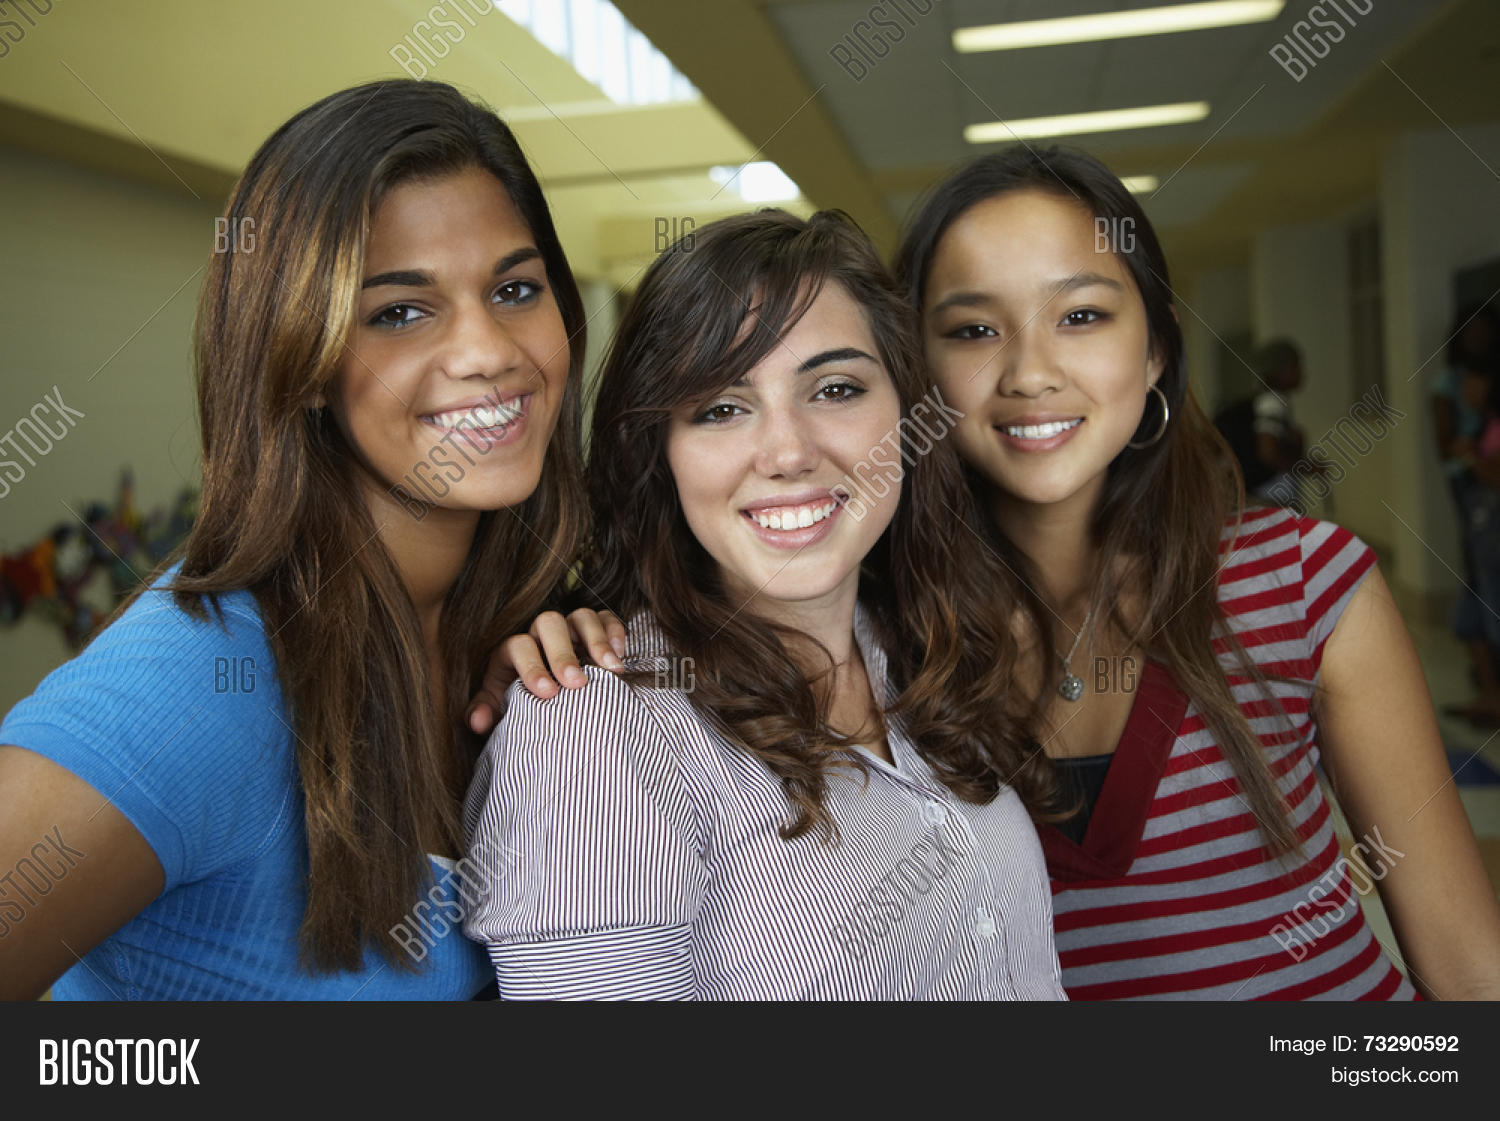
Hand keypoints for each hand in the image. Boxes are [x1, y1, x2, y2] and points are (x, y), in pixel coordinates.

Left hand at [467, 608, 627, 733]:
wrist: (550, 700)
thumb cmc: (523, 703)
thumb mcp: (502, 707)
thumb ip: (486, 712)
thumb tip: (477, 721)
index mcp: (514, 651)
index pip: (518, 647)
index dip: (531, 667)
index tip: (548, 693)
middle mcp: (542, 635)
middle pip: (549, 624)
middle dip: (563, 654)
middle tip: (576, 683)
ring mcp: (571, 630)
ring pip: (581, 616)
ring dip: (597, 640)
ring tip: (611, 670)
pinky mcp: (597, 630)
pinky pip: (607, 618)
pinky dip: (615, 632)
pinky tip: (621, 656)